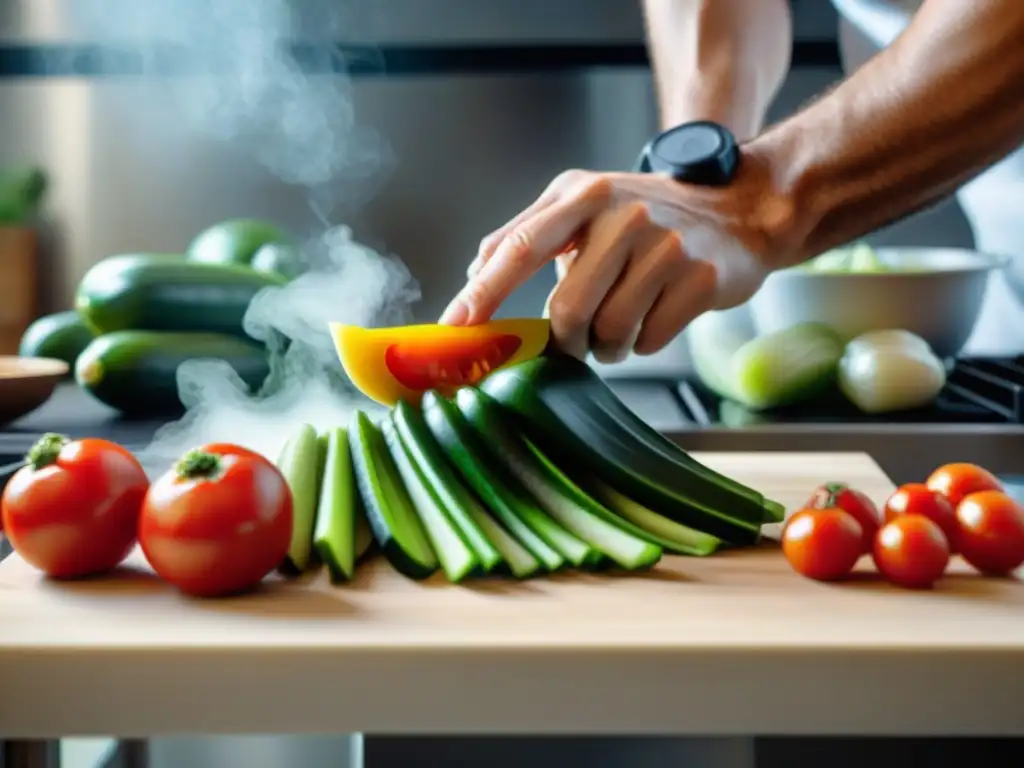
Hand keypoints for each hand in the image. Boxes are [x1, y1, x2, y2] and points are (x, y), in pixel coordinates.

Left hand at [440, 155, 794, 361]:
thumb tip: (475, 269)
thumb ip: (528, 231)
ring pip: (611, 332)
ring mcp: (666, 246)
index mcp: (583, 194)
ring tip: (625, 321)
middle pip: (568, 311)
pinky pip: (650, 339)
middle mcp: (622, 214)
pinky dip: (646, 340)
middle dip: (568, 340)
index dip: (484, 292)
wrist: (738, 212)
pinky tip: (658, 313)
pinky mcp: (701, 278)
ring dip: (610, 344)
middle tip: (577, 340)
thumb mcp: (585, 204)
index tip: (455, 325)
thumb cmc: (648, 217)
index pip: (520, 248)